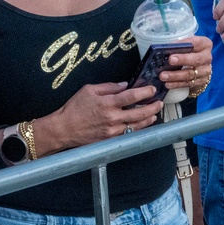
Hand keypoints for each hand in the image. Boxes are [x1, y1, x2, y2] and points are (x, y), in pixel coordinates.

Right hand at [47, 81, 164, 148]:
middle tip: (159, 103)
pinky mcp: (110, 139)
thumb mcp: (89, 90)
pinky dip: (137, 128)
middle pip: (139, 113)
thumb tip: (125, 85)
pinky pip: (128, 134)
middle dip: (153, 107)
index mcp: (107, 103)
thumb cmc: (74, 108)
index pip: (132, 96)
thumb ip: (109, 87)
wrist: (63, 129)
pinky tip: (142, 124)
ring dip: (148, 119)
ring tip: (154, 113)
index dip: (145, 92)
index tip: (152, 89)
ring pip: (137, 125)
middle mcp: (112, 118)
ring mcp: (112, 130)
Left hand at [160, 35, 213, 90]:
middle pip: (196, 59)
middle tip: (170, 60)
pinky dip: (177, 84)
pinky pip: (188, 83)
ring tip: (163, 76)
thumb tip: (164, 48)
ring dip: (176, 75)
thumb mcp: (187, 45)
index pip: (197, 43)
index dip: (185, 44)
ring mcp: (206, 70)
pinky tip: (168, 84)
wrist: (199, 66)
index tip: (174, 46)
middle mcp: (207, 57)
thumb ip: (179, 45)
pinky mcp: (202, 81)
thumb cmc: (189, 52)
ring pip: (191, 74)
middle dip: (183, 60)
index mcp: (205, 44)